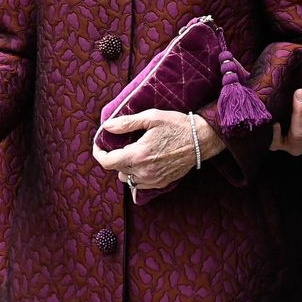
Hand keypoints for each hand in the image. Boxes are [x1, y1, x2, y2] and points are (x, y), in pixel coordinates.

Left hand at [93, 109, 224, 190]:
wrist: (201, 140)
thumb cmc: (177, 126)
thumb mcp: (151, 118)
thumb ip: (126, 123)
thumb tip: (107, 127)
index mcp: (138, 155)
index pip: (107, 162)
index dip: (99, 153)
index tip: (99, 145)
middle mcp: (144, 171)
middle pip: (117, 170)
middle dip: (115, 157)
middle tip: (122, 144)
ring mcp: (153, 179)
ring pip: (128, 178)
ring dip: (126, 168)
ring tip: (134, 153)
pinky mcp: (161, 183)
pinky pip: (140, 184)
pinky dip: (138, 175)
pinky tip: (145, 162)